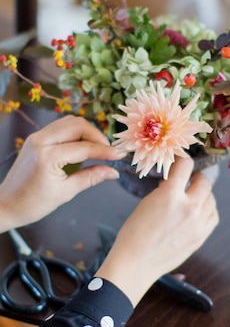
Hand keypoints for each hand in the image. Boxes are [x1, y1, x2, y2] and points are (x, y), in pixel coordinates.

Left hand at [0, 116, 123, 231]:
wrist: (6, 204)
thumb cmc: (33, 204)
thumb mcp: (66, 192)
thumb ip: (91, 178)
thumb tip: (113, 172)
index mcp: (48, 157)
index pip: (84, 148)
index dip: (105, 151)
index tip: (121, 155)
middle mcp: (41, 141)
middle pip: (78, 125)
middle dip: (97, 136)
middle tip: (109, 152)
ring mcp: (36, 137)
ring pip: (69, 122)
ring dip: (87, 132)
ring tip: (98, 149)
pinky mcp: (36, 138)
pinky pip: (60, 127)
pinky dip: (75, 133)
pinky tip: (83, 146)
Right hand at [96, 156, 218, 304]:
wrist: (137, 263)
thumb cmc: (134, 235)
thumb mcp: (146, 203)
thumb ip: (165, 191)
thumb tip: (174, 184)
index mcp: (170, 195)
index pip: (185, 166)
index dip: (183, 160)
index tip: (181, 161)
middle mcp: (188, 207)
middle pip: (204, 182)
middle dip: (196, 178)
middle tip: (190, 179)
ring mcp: (198, 223)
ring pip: (211, 199)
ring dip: (204, 194)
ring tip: (194, 196)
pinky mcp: (201, 236)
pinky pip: (213, 216)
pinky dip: (209, 210)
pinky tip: (200, 211)